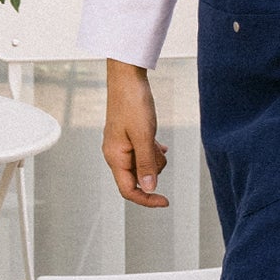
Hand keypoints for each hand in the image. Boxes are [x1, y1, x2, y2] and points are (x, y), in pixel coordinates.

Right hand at [101, 61, 168, 207]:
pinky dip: (152, 150)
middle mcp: (115, 154)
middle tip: (158, 148)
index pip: (128, 189)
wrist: (127, 78)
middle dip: (153, 169)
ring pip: (143, 165)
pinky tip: (158, 143)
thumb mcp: (144, 136)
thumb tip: (149, 188)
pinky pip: (143, 152)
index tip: (165, 201)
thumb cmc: (132, 103)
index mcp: (115, 156)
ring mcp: (121, 145)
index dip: (146, 199)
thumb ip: (146, 164)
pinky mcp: (128, 136)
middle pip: (138, 177)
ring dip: (154, 157)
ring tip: (155, 138)